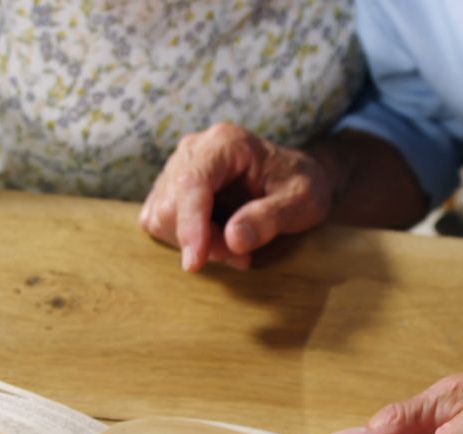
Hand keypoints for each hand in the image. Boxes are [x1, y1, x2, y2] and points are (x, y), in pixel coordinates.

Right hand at [139, 122, 333, 271]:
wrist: (295, 177)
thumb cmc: (302, 185)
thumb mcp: (303, 202)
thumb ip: (270, 217)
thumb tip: (233, 240)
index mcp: (225, 143)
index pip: (191, 183)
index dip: (190, 225)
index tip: (195, 263)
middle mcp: (194, 149)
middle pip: (170, 204)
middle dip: (201, 240)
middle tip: (241, 255)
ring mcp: (177, 167)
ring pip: (161, 216)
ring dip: (195, 242)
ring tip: (236, 246)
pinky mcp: (170, 189)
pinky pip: (159, 221)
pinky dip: (186, 239)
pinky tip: (217, 240)